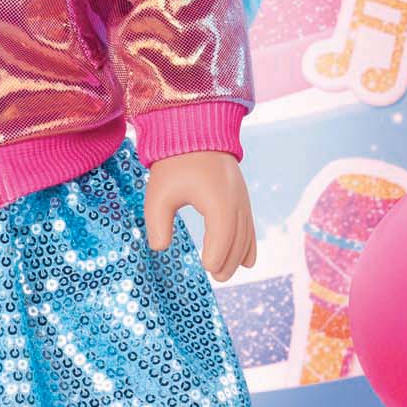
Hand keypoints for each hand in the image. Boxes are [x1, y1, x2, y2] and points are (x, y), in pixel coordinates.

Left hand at [143, 151, 257, 279]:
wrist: (195, 130)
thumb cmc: (173, 163)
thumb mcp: (158, 194)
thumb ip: (157, 223)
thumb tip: (159, 248)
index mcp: (218, 200)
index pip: (222, 236)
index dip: (216, 255)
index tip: (206, 268)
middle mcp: (236, 200)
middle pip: (237, 238)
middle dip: (228, 260)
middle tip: (216, 277)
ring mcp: (242, 197)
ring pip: (246, 233)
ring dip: (238, 255)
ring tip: (225, 272)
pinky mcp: (241, 195)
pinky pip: (249, 224)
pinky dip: (248, 243)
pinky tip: (247, 261)